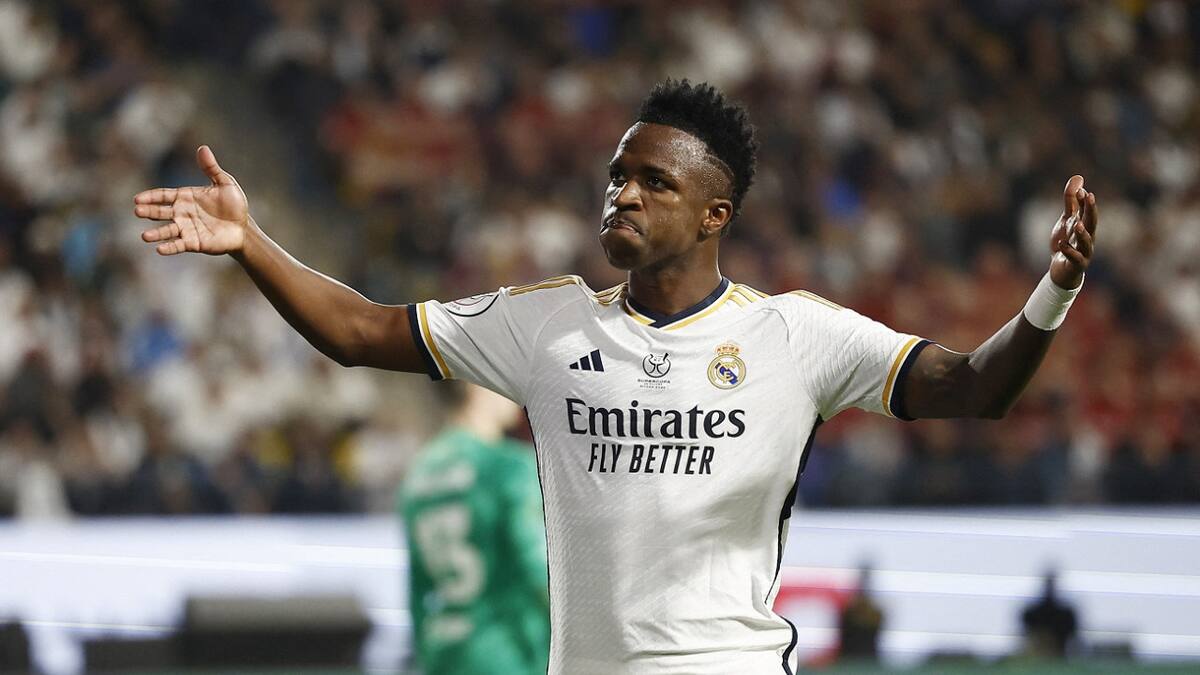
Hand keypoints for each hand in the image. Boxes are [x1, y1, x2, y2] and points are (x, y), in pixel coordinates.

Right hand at [134, 146, 248, 255]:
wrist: (243, 227)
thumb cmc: (234, 205)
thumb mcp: (225, 183)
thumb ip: (211, 168)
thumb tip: (202, 148)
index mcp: (185, 197)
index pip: (163, 195)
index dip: (151, 197)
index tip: (137, 199)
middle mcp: (182, 213)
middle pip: (161, 212)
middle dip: (149, 212)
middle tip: (137, 211)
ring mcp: (186, 229)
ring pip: (167, 231)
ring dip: (156, 234)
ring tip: (145, 236)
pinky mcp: (194, 243)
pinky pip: (179, 245)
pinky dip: (169, 247)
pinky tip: (159, 249)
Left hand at [1048, 175, 1097, 289]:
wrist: (1061, 271)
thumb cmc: (1067, 243)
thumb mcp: (1066, 220)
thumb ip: (1070, 200)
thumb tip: (1079, 177)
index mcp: (1085, 225)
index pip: (1087, 211)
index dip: (1085, 200)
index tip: (1082, 190)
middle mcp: (1087, 237)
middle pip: (1092, 222)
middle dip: (1091, 209)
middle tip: (1089, 196)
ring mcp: (1084, 252)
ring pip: (1087, 242)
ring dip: (1083, 232)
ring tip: (1077, 223)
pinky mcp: (1076, 264)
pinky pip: (1075, 258)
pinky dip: (1069, 251)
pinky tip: (1062, 243)